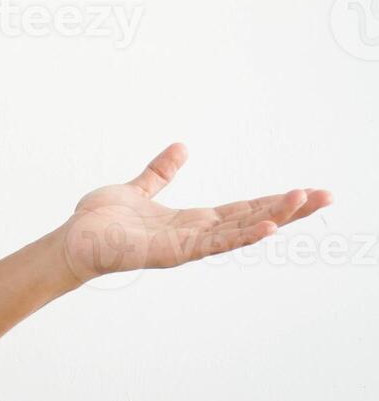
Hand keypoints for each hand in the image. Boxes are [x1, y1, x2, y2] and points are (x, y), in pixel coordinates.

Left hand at [55, 143, 332, 283]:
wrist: (72, 241)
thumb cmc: (101, 221)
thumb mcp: (138, 189)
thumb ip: (160, 172)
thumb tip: (183, 147)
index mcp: (190, 221)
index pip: (241, 208)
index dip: (272, 200)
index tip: (305, 191)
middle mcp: (194, 235)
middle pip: (250, 218)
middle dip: (289, 209)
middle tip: (327, 196)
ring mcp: (185, 246)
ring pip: (238, 230)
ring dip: (273, 216)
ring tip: (304, 201)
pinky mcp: (170, 253)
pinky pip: (211, 244)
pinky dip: (241, 235)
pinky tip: (267, 226)